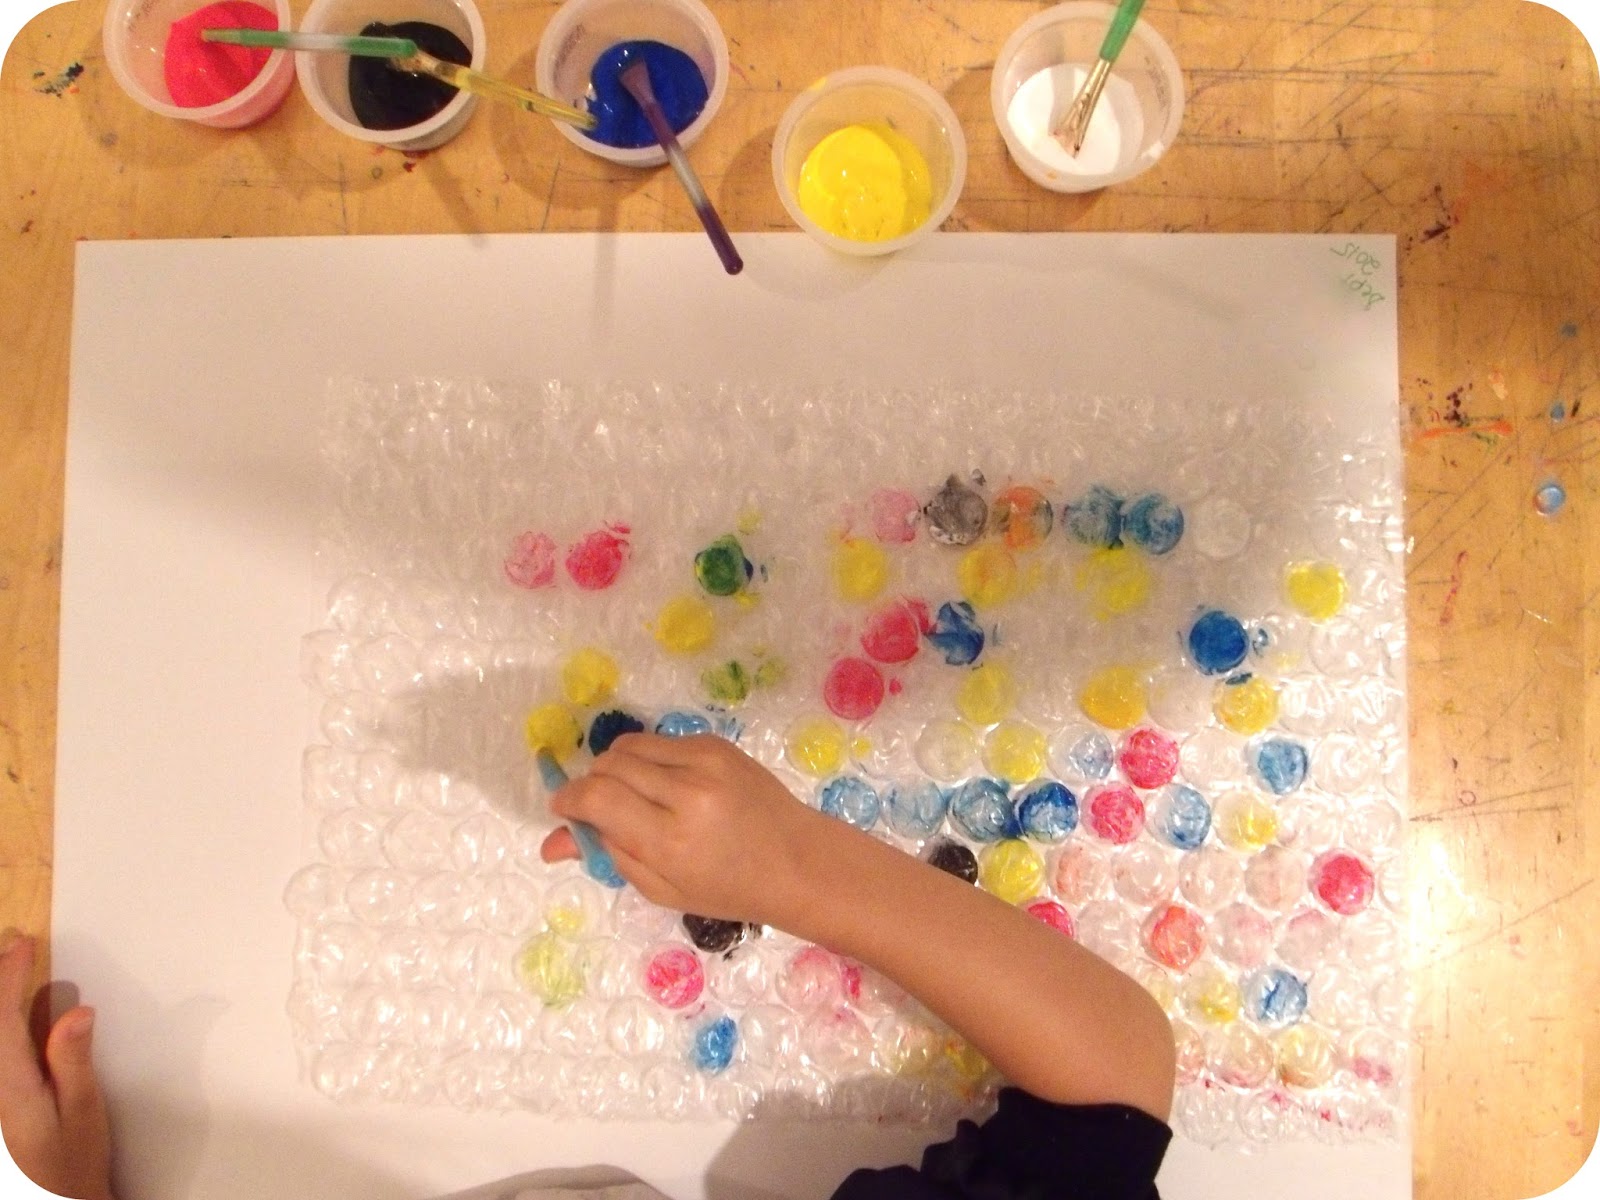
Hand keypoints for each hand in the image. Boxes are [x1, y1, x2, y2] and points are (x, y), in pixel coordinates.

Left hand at [0, 930, 115, 1199]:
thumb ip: (72, 1062)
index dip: (9, 976)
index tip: (21, 944)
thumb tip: (77, 1012)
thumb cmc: (71, 1165)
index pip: (2, 1018)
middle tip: (9, 946)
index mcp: (9, 1087)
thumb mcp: (83, 1114)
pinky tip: (5, 1024)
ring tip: (2, 975)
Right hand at [539, 733, 835, 925]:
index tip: (563, 809)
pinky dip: (647, 761)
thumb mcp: (661, 887)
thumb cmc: (728, 888)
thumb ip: (607, 855)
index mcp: (671, 838)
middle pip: (607, 766)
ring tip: (632, 798)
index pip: (597, 798)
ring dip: (615, 768)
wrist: (797, 861)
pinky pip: (659, 742)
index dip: (569, 800)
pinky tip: (664, 787)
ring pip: (629, 746)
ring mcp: (705, 761)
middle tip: (599, 810)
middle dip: (591, 785)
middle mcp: (687, 792)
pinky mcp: (717, 744)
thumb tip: (551, 840)